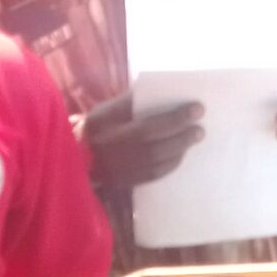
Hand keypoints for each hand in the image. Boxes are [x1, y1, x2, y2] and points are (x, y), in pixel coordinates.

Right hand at [80, 97, 204, 187]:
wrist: (75, 158)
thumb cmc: (97, 126)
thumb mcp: (107, 109)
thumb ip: (131, 101)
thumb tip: (165, 93)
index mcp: (105, 125)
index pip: (144, 123)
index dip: (173, 118)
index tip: (197, 109)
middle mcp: (110, 150)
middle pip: (152, 146)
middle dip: (180, 136)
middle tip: (200, 128)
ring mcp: (115, 169)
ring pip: (153, 163)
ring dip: (179, 150)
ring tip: (195, 137)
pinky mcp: (122, 182)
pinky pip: (151, 177)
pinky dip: (169, 165)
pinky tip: (181, 154)